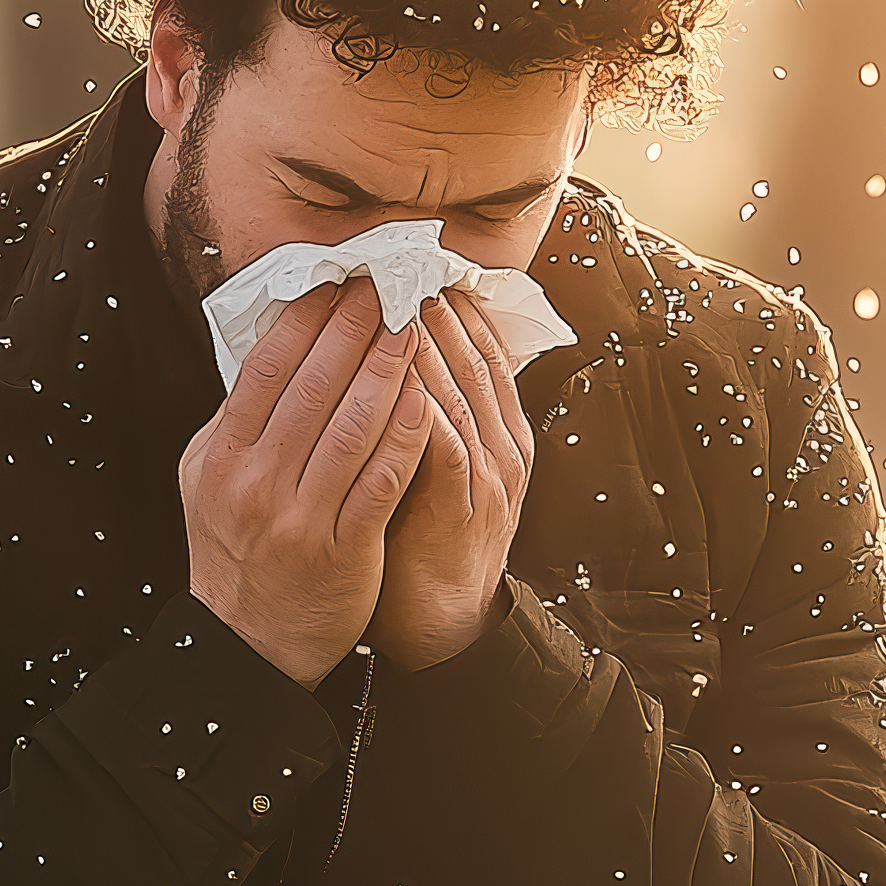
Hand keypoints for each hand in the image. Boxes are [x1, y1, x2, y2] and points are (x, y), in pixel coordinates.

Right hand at [182, 277, 442, 685]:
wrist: (246, 645)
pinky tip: (429, 397)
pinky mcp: (343, 550)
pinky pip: (381, 480)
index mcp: (221, 456)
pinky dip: (407, 434)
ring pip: (351, 425)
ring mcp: (298, 518)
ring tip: (414, 326)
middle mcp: (254, 482)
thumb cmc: (234, 553)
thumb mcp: (206, 481)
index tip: (339, 279)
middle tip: (388, 285)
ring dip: (388, 368)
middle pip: (312, 384)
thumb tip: (270, 348)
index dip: (306, 317)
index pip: (266, 367)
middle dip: (354, 326)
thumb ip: (236, 421)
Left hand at [372, 283, 536, 669]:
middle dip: (432, 306)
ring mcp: (488, 473)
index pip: (478, 350)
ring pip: (458, 388)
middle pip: (471, 356)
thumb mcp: (430, 469)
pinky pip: (441, 439)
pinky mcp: (463, 503)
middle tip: (393, 259)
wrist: (445, 626)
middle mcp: (502, 445)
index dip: (449, 306)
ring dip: (423, 340)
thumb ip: (419, 419)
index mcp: (499, 433)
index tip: (411, 264)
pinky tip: (390, 370)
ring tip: (388, 295)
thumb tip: (382, 361)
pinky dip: (417, 401)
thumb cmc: (423, 545)